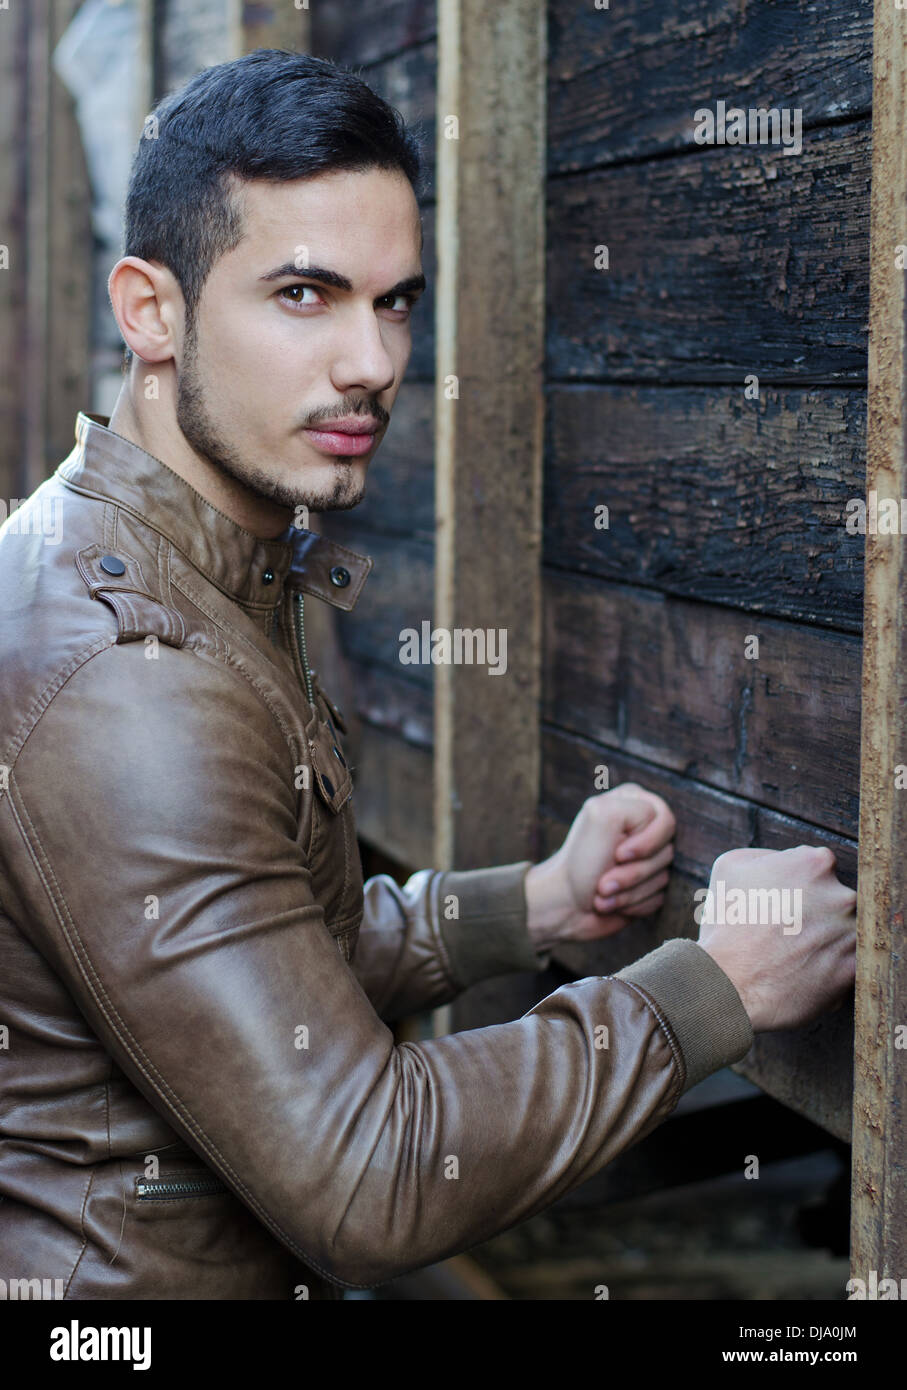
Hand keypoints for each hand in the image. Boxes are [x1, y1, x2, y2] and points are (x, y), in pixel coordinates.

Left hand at [524, 784, 675, 951]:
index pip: (666, 820)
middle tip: (605, 881)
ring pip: (665, 877)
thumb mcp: (603, 817)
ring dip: (631, 891)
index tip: (618, 855)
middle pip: (668, 852)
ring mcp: (648, 857)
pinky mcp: (649, 885)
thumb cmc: (581, 860)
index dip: (647, 843)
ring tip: (603, 892)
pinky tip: (613, 902)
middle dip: (635, 872)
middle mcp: (644, 827)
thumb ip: (639, 810)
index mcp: (634, 802)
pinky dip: (636, 903)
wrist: (564, 904)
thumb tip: (661, 829)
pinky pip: (661, 897)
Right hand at [696, 845, 856, 1031]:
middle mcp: (842, 895)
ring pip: (845, 930)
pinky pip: (848, 963)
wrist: (729, 984)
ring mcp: (851, 934)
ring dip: (825, 938)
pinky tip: (803, 972)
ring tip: (792, 953)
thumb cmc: (726, 925)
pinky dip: (830, 967)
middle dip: (817, 911)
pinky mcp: (854, 970)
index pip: (820, 865)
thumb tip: (786, 860)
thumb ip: (768, 855)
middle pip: (837, 897)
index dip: (800, 883)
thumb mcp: (730, 867)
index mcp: (814, 864)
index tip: (785, 901)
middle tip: (787, 929)